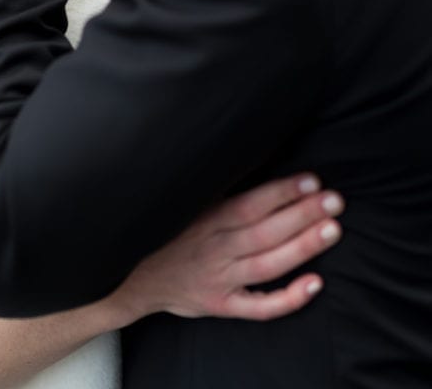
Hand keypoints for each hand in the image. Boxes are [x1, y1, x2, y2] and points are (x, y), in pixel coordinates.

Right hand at [108, 174, 342, 323]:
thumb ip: (212, 190)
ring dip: (303, 247)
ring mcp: (220, 279)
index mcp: (205, 219)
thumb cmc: (162, 230)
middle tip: (335, 200)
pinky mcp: (222, 305)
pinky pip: (259, 308)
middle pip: (265, 231)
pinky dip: (289, 298)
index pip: (250, 204)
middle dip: (303, 214)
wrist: (128, 277)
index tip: (311, 180)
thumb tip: (246, 156)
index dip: (282, 192)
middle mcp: (215, 249)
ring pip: (268, 264)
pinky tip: (315, 283)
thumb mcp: (180, 201)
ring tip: (333, 230)